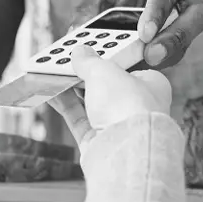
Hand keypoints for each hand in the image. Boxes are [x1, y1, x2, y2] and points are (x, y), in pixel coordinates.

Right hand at [48, 45, 171, 145]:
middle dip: (83, 75)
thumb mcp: (105, 71)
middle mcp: (138, 108)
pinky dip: (64, 106)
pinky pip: (78, 120)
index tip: (86, 49)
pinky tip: (50, 93)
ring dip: (69, 89)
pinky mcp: (99, 143)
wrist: (126, 152)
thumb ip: (89, 61)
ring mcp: (118, 128)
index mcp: (152, 85)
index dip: (105, 57)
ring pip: (89, 104)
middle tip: (63, 62)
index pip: (126, 67)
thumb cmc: (130, 107)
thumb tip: (80, 52)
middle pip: (105, 86)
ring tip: (50, 74)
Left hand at [70, 0, 202, 68]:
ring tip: (146, 65)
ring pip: (190, 35)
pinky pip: (181, 48)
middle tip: (150, 56)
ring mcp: (191, 12)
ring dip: (169, 53)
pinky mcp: (188, 32)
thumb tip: (77, 33)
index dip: (156, 13)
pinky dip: (165, 59)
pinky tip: (145, 65)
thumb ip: (89, 8)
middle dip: (173, 38)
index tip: (144, 34)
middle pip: (195, 15)